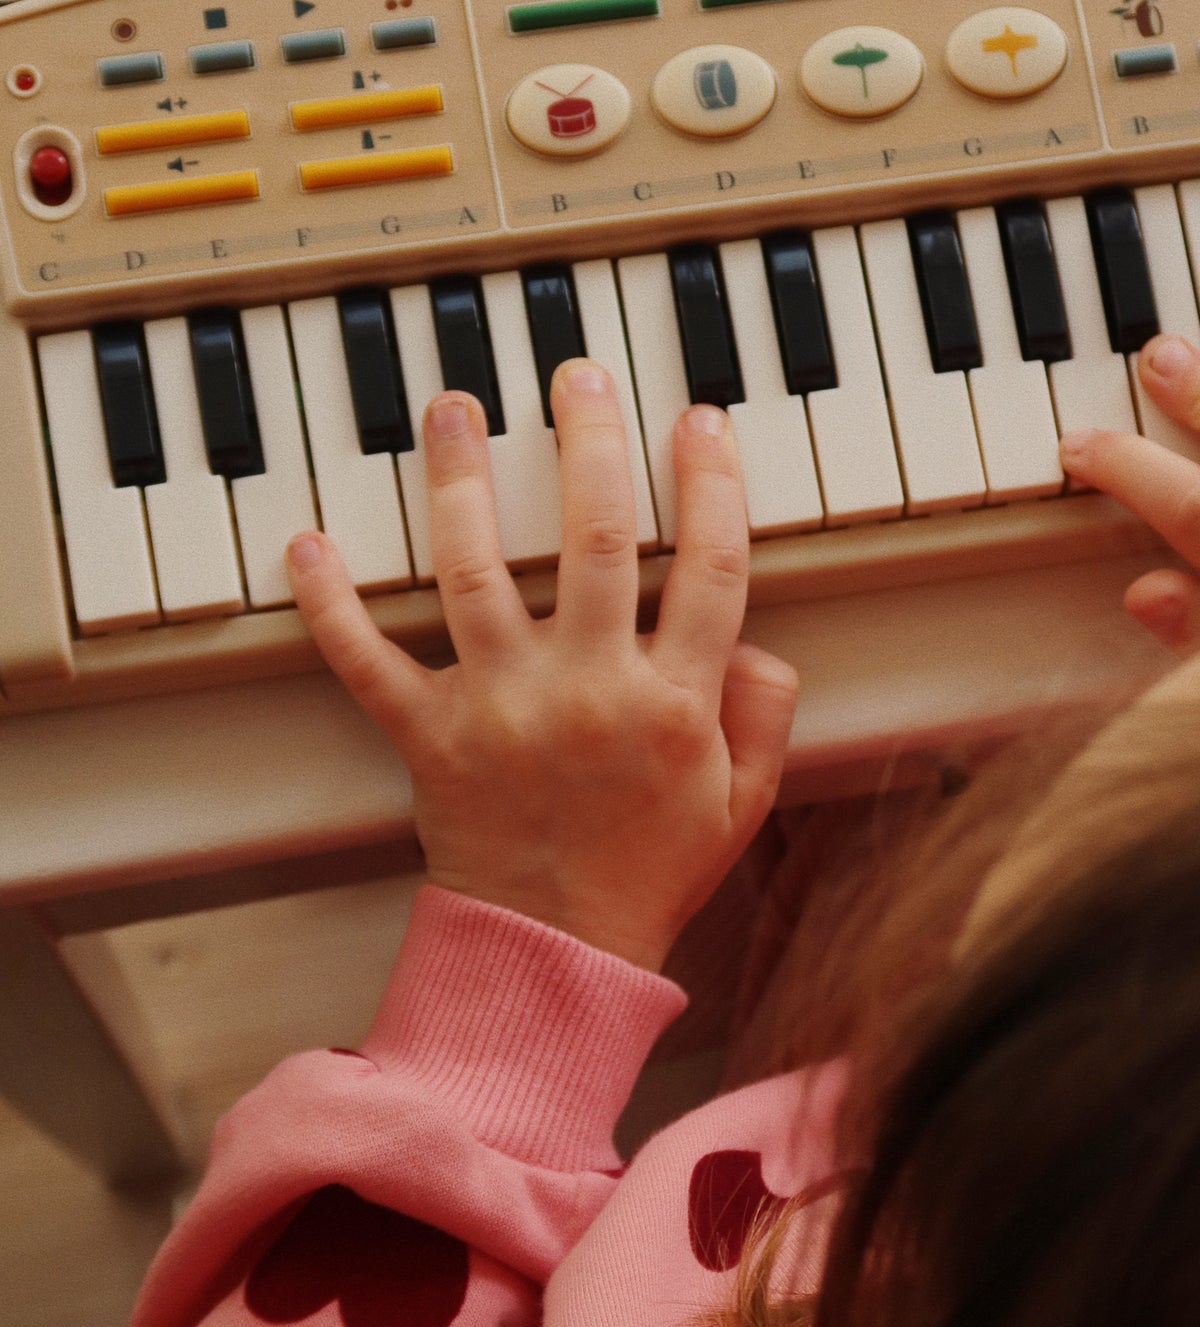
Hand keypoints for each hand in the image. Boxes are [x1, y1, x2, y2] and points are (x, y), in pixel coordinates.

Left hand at [285, 362, 798, 973]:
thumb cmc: (648, 875)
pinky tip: (309, 545)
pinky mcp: (430, 737)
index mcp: (674, 705)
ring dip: (461, 482)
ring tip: (455, 409)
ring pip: (477, 573)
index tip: (702, 424)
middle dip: (589, 442)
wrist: (556, 952)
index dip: (711, 487)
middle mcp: (589, 691)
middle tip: (578, 374)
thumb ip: (764, 717)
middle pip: (594, 539)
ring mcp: (503, 709)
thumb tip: (759, 640)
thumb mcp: (742, 804)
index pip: (707, 569)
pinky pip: (369, 662)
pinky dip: (331, 606)